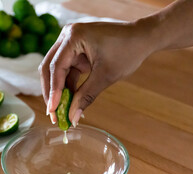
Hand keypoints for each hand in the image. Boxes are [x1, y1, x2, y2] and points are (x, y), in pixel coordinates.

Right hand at [38, 21, 155, 125]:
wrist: (142, 38)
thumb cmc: (128, 51)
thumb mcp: (106, 76)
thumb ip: (86, 96)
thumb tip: (73, 117)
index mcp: (74, 37)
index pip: (56, 67)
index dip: (53, 91)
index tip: (53, 110)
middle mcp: (67, 37)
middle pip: (49, 68)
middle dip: (51, 92)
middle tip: (53, 114)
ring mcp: (70, 43)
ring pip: (56, 71)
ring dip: (58, 91)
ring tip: (61, 111)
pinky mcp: (75, 51)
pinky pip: (67, 71)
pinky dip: (68, 86)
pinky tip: (70, 102)